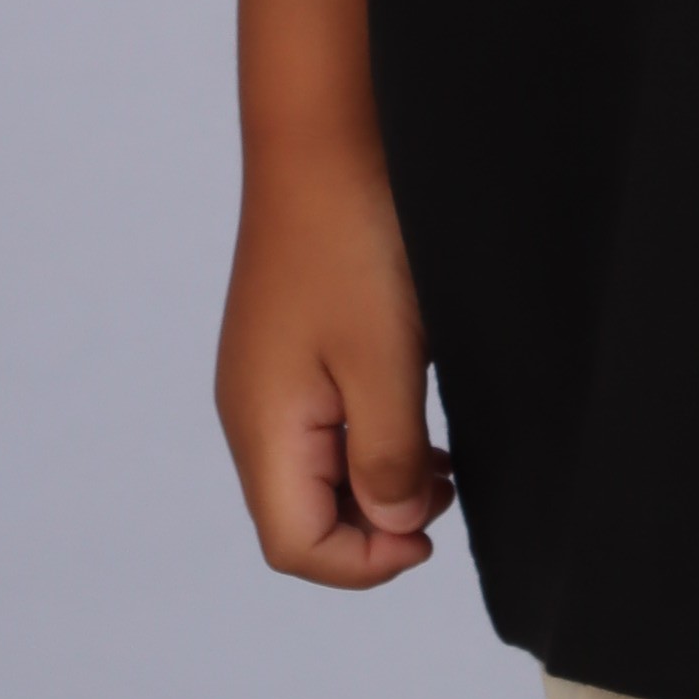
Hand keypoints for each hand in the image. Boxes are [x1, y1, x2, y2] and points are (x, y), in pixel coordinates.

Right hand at [216, 140, 451, 588]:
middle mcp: (252, 411)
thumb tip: (396, 527)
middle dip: (375, 524)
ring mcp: (268, 376)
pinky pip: (324, 424)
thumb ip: (387, 460)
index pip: (296, 547)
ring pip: (317, 471)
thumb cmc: (353, 245)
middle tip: (446, 488)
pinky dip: (371, 437)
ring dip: (378, 480)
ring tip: (442, 457)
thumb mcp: (385, 365)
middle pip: (302, 516)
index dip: (367, 562)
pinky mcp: (291, 345)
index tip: (433, 532)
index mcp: (262, 428)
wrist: (325, 137)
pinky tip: (415, 410)